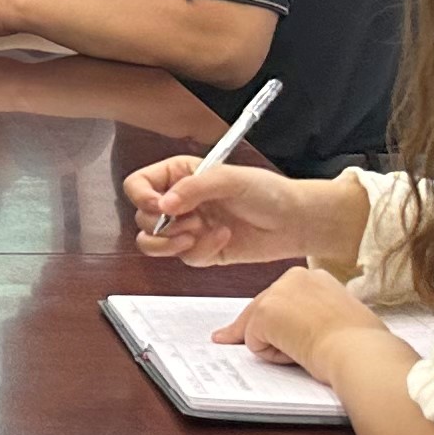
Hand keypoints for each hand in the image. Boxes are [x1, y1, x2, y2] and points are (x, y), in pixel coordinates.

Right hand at [121, 155, 364, 268]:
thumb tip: (164, 204)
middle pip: (142, 217)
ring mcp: (188, 227)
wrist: (294, 222)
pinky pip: (184, 259)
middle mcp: (179, 202)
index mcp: (180, 175)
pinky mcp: (200, 250)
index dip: (142, 197)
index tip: (161, 207)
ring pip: (153, 243)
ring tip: (196, 234)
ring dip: (172, 243)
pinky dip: (201, 251)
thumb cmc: (268, 192)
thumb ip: (194, 187)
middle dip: (164, 224)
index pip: (138, 185)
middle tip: (193, 220)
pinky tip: (223, 239)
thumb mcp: (231, 179)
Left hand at [215, 263, 394, 374]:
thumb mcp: (341, 318)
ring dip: (273, 345)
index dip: (272, 317)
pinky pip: (254, 342)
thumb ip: (318, 314)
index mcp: (317, 277)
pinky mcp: (265, 312)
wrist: (360, 353)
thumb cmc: (362, 344)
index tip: (255, 325)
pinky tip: (295, 353)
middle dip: (247, 326)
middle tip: (220, 337)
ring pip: (257, 326)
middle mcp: (295, 277)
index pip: (282, 297)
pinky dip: (270, 355)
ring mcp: (278, 292)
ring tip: (303, 353)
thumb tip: (304, 328)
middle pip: (261, 307)